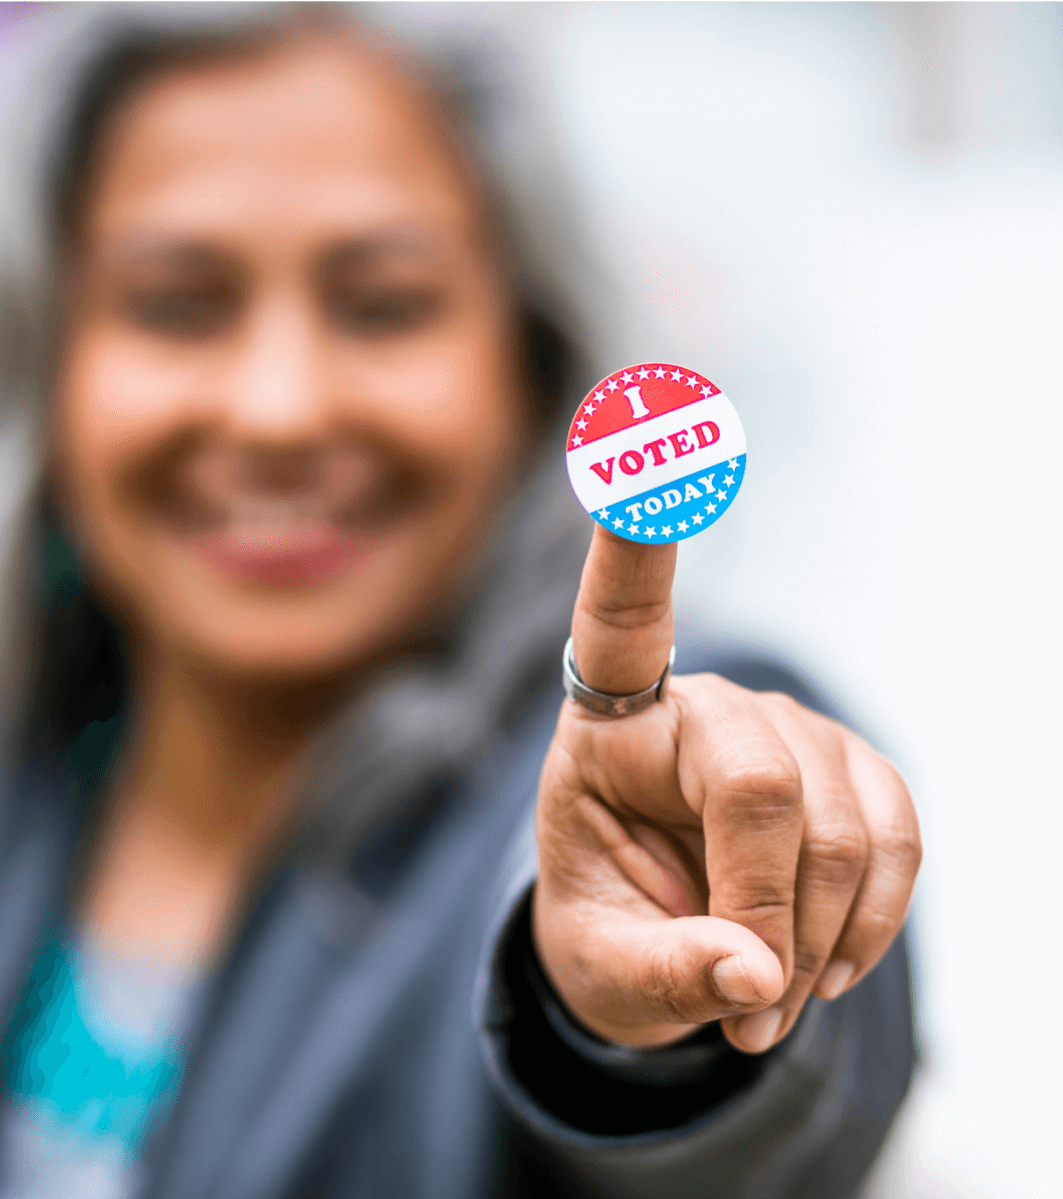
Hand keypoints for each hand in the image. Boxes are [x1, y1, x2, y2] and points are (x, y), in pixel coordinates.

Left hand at [532, 526, 920, 1053]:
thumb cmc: (608, 930)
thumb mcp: (601, 969)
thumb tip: (756, 979)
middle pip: (760, 784)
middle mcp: (699, 706)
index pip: (620, 619)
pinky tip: (828, 963)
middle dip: (765, 913)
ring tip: (769, 1000)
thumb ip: (663, 972)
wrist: (656, 944)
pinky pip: (897, 836)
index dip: (636, 536)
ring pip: (838, 826)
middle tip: (746, 1010)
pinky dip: (875, 920)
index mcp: (609, 726)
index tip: (639, 438)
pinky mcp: (849, 767)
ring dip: (820, 941)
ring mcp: (784, 728)